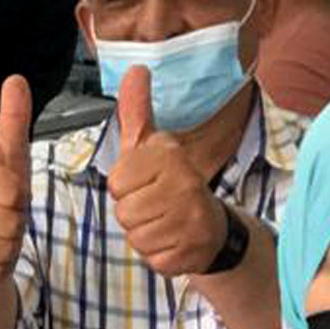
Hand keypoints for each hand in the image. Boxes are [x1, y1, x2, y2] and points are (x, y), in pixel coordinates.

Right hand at [0, 75, 33, 288]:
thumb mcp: (11, 157)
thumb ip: (14, 119)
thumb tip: (16, 80)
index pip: (9, 188)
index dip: (17, 196)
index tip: (8, 194)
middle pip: (8, 217)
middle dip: (15, 222)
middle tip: (4, 217)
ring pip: (1, 242)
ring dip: (7, 243)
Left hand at [104, 66, 227, 277]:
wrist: (212, 227)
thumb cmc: (172, 184)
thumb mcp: (151, 145)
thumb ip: (136, 111)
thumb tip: (134, 70)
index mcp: (170, 155)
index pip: (117, 181)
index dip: (125, 187)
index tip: (145, 182)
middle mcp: (184, 183)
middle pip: (124, 211)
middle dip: (133, 213)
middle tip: (155, 205)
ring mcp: (190, 219)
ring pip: (135, 236)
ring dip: (144, 234)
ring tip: (164, 222)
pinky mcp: (191, 251)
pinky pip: (151, 258)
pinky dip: (158, 254)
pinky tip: (173, 240)